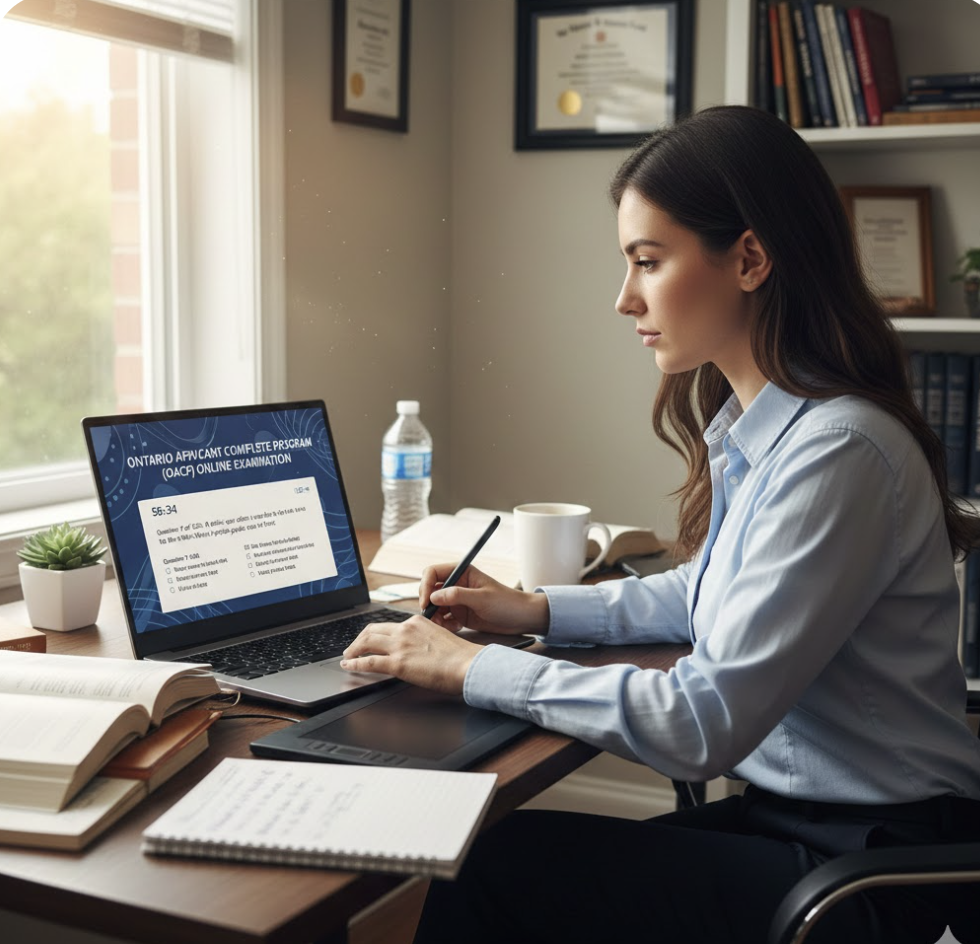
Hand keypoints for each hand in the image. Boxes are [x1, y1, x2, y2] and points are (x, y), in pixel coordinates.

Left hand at [339, 616, 479, 694]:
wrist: (468, 664)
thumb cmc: (460, 656)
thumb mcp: (439, 638)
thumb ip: (423, 640)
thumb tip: (415, 650)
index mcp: (417, 622)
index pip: (388, 625)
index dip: (375, 633)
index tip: (370, 640)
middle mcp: (406, 629)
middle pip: (372, 630)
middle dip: (359, 639)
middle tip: (352, 648)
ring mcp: (400, 645)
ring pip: (366, 642)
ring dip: (353, 649)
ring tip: (347, 657)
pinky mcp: (398, 663)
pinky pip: (368, 662)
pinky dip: (355, 663)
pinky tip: (349, 666)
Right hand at [420, 563, 549, 634]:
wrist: (522, 618)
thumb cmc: (507, 603)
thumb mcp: (482, 598)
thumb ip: (457, 595)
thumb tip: (434, 596)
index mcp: (462, 572)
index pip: (433, 572)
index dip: (426, 585)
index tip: (426, 602)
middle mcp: (457, 584)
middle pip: (430, 590)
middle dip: (429, 604)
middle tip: (432, 618)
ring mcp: (458, 600)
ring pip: (435, 606)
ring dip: (436, 616)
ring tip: (446, 625)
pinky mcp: (460, 614)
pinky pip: (443, 618)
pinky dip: (444, 624)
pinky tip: (456, 627)